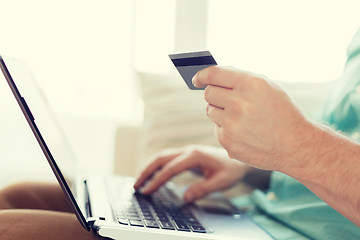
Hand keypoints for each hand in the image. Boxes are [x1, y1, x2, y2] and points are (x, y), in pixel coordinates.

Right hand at [133, 145, 250, 201]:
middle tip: (135, 186)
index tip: (147, 191)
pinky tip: (151, 176)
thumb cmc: (231, 170)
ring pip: (161, 157)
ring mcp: (186, 151)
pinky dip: (156, 167)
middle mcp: (188, 151)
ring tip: (139, 182)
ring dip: (148, 168)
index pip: (171, 168)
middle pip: (161, 158)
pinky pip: (166, 159)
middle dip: (146, 171)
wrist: (238, 160)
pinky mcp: (186, 156)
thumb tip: (185, 197)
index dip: (157, 180)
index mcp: (195, 156)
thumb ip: (204, 189)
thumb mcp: (222, 182)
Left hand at [193, 66, 310, 170]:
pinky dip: (225, 128)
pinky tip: (243, 132)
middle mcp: (239, 103)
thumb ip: (241, 79)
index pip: (213, 74)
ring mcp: (232, 124)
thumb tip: (212, 76)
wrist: (295, 145)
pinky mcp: (228, 142)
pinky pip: (216, 128)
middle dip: (215, 94)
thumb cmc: (282, 112)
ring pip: (210, 110)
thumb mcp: (268, 87)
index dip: (201, 75)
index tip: (196, 78)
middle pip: (209, 93)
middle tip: (226, 99)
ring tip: (241, 118)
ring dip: (220, 111)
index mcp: (250, 84)